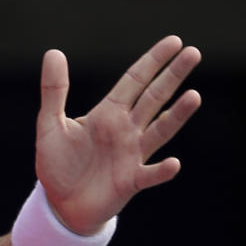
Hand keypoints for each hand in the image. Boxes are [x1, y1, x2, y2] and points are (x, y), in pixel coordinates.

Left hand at [35, 36, 200, 234]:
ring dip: (177, 115)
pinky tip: (173, 163)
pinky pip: (150, 174)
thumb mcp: (50, 124)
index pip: (135, 80)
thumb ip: (53, 91)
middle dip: (172, 76)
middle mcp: (126, 130)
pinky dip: (162, 170)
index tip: (174, 41)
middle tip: (194, 53)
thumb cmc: (58, 164)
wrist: (60, 204)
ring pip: (160, 130)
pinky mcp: (130, 181)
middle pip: (154, 97)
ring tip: (195, 96)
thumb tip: (53, 52)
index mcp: (108, 113)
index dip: (153, 61)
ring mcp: (132, 155)